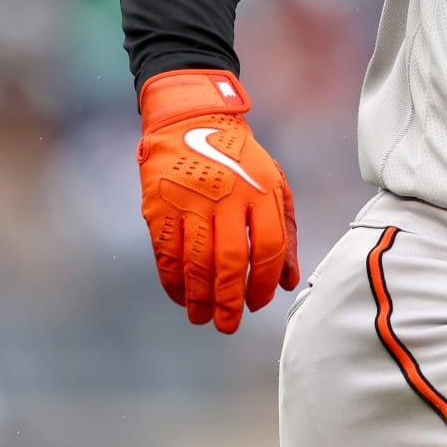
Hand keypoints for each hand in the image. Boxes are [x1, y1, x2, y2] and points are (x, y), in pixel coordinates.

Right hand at [136, 69, 299, 332]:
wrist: (191, 122)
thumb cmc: (239, 160)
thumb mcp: (273, 183)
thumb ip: (285, 231)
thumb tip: (287, 282)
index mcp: (261, 191)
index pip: (269, 246)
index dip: (264, 282)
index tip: (258, 304)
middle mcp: (227, 197)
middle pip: (230, 261)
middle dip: (229, 300)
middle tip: (228, 325)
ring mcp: (190, 202)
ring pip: (195, 263)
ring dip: (198, 298)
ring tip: (202, 317)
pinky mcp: (160, 208)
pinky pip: (166, 255)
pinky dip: (172, 282)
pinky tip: (180, 297)